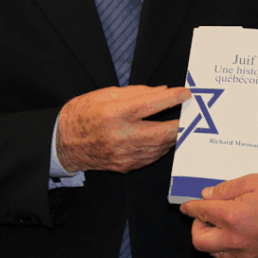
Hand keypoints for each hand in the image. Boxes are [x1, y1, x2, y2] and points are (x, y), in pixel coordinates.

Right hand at [56, 85, 189, 172]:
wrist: (64, 142)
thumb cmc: (84, 113)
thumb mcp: (107, 94)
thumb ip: (137, 92)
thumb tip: (162, 91)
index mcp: (114, 114)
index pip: (150, 105)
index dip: (171, 98)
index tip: (186, 93)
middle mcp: (121, 136)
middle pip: (162, 132)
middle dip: (182, 123)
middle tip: (193, 114)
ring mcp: (124, 154)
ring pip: (160, 146)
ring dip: (174, 135)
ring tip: (182, 124)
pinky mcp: (126, 166)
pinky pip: (152, 156)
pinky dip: (161, 146)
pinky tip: (165, 137)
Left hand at [180, 174, 257, 257]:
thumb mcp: (253, 181)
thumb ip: (226, 189)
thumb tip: (207, 194)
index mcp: (231, 216)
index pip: (200, 213)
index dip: (190, 207)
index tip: (186, 206)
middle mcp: (233, 238)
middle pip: (199, 241)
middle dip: (196, 227)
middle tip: (205, 215)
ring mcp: (243, 252)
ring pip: (213, 253)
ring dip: (210, 239)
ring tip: (220, 224)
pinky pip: (229, 257)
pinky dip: (224, 247)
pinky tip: (233, 233)